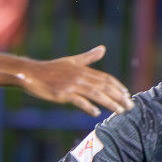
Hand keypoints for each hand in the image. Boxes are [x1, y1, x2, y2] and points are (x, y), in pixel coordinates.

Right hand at [18, 45, 134, 117]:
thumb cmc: (51, 69)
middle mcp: (80, 76)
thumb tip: (103, 48)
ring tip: (120, 111)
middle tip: (130, 106)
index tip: (127, 95)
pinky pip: (79, 101)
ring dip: (109, 103)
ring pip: (95, 94)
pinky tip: (96, 113)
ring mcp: (72, 85)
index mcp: (83, 69)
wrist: (31, 74)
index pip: (105, 78)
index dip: (117, 86)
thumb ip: (89, 57)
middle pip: (104, 86)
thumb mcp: (72, 61)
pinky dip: (88, 107)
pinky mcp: (63, 94)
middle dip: (119, 96)